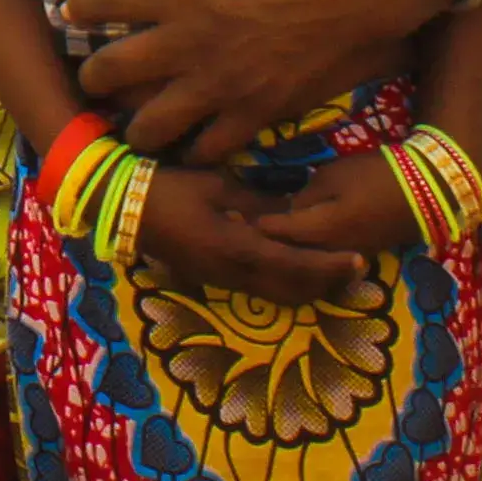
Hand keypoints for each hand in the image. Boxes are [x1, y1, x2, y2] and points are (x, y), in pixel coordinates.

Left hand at [63, 0, 458, 164]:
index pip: (103, 6)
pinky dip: (191, 149)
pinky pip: (206, 149)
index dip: (78, 11)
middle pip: (112, 74)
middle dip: (92, 78)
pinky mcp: (258, 115)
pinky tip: (188, 139)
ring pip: (150, 127)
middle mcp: (191, 45)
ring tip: (132, 118)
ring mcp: (223, 87)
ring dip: (133, 124)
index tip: (72, 13)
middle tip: (93, 77)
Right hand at [134, 164, 369, 305]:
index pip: (296, 264)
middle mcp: (233, 274)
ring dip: (306, 286)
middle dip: (326, 283)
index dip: (330, 265)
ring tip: (331, 271)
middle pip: (292, 290)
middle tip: (354, 270)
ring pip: (275, 294)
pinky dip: (283, 283)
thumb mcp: (219, 186)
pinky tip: (292, 267)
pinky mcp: (211, 280)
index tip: (358, 260)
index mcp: (237, 248)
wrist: (123, 208)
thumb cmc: (171, 189)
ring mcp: (220, 281)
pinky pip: (257, 288)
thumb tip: (296, 209)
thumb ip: (259, 202)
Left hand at [242, 149, 427, 257]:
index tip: (224, 216)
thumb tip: (284, 212)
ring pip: (302, 263)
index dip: (248, 225)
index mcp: (320, 231)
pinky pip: (320, 261)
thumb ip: (303, 197)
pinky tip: (287, 244)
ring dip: (279, 253)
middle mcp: (327, 253)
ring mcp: (342, 259)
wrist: (424, 191)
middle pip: (284, 256)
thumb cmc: (375, 175)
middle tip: (232, 229)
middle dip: (259, 244)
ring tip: (254, 239)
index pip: (274, 233)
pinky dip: (301, 255)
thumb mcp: (333, 177)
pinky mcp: (355, 257)